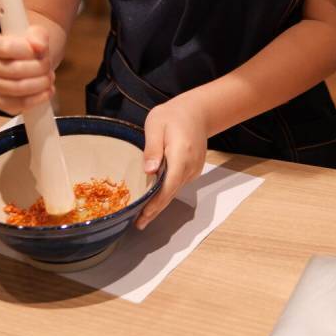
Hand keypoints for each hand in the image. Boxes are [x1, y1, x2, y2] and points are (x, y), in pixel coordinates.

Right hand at [0, 26, 54, 113]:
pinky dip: (38, 98)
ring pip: (18, 88)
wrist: (29, 62)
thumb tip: (39, 46)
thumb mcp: (35, 34)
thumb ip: (37, 36)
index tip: (41, 50)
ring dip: (40, 83)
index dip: (28, 50)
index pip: (7, 48)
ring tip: (50, 77)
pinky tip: (47, 91)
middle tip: (48, 65)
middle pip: (14, 70)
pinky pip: (19, 104)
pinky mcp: (0, 102)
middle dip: (39, 68)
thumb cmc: (29, 46)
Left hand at [136, 97, 207, 229]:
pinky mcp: (193, 169)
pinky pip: (177, 184)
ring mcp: (194, 169)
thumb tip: (149, 171)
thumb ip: (152, 148)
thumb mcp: (156, 125)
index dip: (155, 204)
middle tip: (138, 224)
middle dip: (155, 210)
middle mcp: (190, 167)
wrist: (197, 111)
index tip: (142, 216)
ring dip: (159, 203)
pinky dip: (166, 193)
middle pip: (171, 194)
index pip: (168, 186)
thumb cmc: (172, 115)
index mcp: (181, 155)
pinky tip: (154, 198)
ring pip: (174, 191)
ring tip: (142, 215)